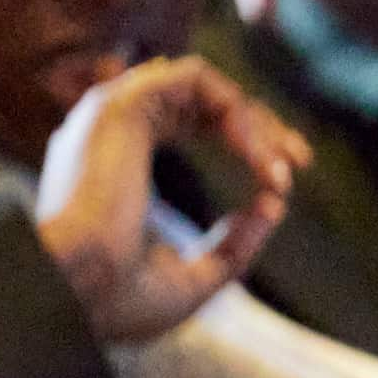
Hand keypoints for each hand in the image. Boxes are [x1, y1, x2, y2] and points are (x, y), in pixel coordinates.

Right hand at [35, 57, 308, 343]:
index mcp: (119, 160)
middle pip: (202, 96)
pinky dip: (237, 111)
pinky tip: (254, 154)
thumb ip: (233, 243)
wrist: (78, 296)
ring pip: (204, 83)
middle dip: (262, 125)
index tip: (283, 179)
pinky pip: (196, 78)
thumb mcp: (197, 276)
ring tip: (275, 170)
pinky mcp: (119, 104)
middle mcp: (113, 130)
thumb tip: (271, 204)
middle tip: (299, 161)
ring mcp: (111, 112)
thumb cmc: (121, 299)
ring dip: (253, 122)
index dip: (246, 139)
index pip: (189, 121)